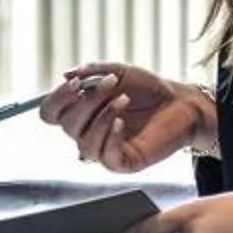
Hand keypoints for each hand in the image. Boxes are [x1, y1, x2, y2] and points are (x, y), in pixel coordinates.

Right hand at [41, 62, 218, 171]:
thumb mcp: (119, 71)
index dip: (57, 98)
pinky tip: (122, 121)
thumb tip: (66, 74)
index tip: (75, 82)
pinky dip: (110, 136)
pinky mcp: (121, 162)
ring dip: (101, 116)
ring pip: (83, 142)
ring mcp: (103, 149)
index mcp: (80, 112)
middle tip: (112, 82)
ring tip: (124, 99)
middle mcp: (87, 133)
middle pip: (66, 125)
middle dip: (87, 100)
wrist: (181, 103)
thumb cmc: (149, 89)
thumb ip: (92, 71)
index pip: (50, 113)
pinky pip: (104, 156)